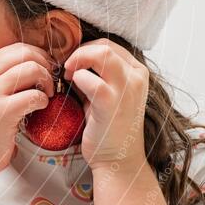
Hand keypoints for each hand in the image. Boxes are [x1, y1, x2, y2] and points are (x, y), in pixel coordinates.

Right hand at [0, 42, 55, 174]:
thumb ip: (5, 77)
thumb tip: (39, 63)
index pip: (18, 48)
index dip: (39, 55)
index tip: (47, 70)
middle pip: (26, 54)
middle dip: (46, 65)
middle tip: (50, 82)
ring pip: (32, 69)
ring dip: (47, 82)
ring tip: (47, 95)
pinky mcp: (2, 111)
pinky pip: (34, 96)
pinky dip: (44, 101)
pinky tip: (39, 108)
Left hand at [63, 39, 148, 171]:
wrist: (118, 160)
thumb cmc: (108, 127)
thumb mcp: (106, 93)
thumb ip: (96, 74)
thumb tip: (73, 58)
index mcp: (137, 72)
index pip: (108, 45)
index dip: (85, 50)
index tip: (73, 65)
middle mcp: (136, 77)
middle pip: (104, 46)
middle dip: (79, 53)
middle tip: (67, 70)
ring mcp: (127, 89)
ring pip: (102, 54)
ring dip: (77, 61)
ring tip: (68, 76)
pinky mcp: (112, 104)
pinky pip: (90, 80)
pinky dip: (76, 79)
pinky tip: (70, 88)